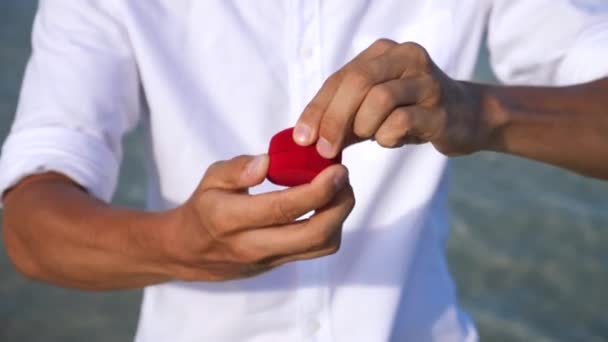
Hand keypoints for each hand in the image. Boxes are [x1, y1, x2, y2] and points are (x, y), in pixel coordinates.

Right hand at [161, 155, 354, 280]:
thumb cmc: (204, 208)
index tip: (337, 170)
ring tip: (339, 190)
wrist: (189, 251)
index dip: (317, 190)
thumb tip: (268, 161)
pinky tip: (327, 206)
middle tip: (344, 179)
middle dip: (339, 205)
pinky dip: (331, 228)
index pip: (283, 208)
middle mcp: (251, 244)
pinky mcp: (278, 265)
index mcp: (230, 218)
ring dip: (339, 218)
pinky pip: (315, 250)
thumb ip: (238, 168)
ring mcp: (268, 259)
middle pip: (312, 234)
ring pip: (320, 246)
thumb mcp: (210, 179)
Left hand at [293, 39, 491, 156]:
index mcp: (382, 52)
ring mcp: (426, 81)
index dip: (317, 109)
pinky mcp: (440, 108)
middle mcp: (406, 57)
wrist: (464, 117)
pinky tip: (391, 140)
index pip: (339, 78)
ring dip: (364, 127)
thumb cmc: (408, 111)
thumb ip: (340, 117)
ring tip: (369, 137)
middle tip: (324, 150)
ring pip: (379, 99)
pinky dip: (388, 137)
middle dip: (334, 119)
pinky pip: (402, 122)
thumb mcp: (370, 109)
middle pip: (357, 83)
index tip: (302, 138)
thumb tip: (304, 139)